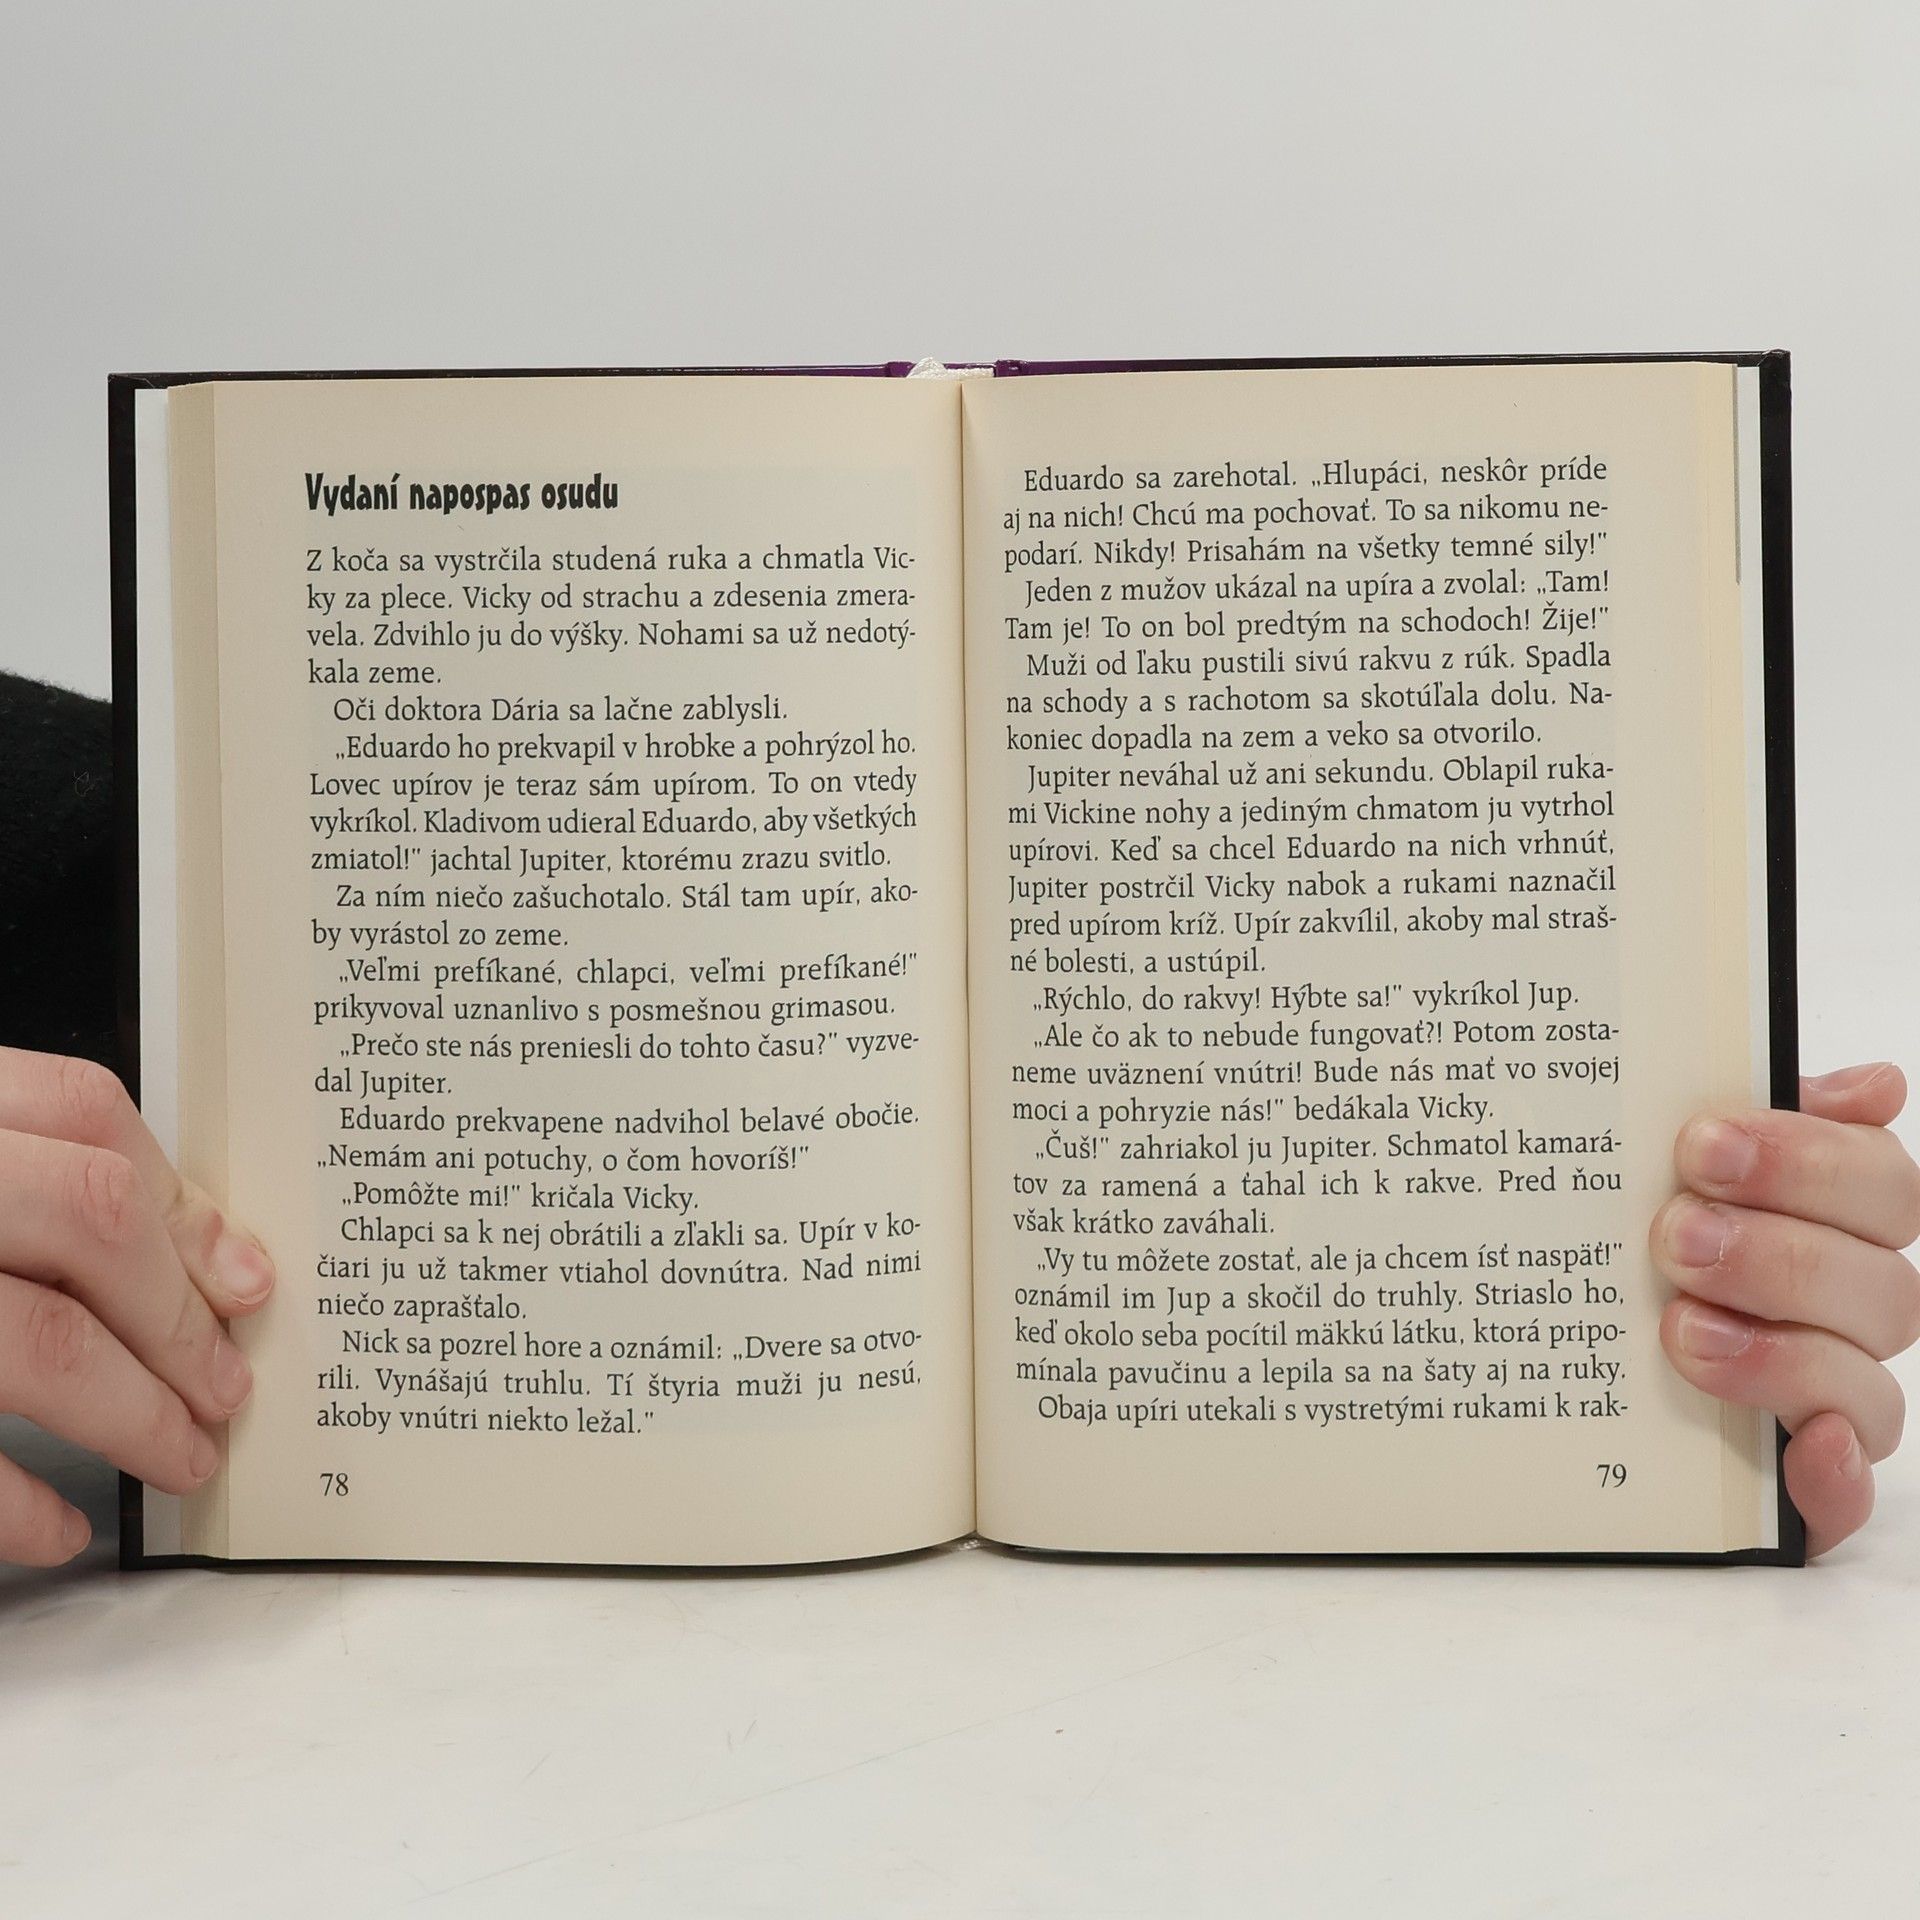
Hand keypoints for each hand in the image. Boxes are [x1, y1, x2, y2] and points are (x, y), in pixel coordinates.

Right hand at [0, 1047, 275, 1566]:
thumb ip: (56, 1183)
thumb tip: (226, 1268)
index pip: (86, 1115)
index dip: (180, 1201)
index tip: (246, 1282)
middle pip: (93, 1220)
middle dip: (178, 1316)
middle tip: (231, 1389)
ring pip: (38, 1342)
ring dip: (131, 1414)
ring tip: (185, 1457)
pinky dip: (12, 1502)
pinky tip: (60, 1529)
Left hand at [1653, 1062, 1919, 1556]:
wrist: (1541, 1338)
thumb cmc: (1629, 1223)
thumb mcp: (1666, 1159)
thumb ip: (1744, 1105)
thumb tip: (1876, 1085)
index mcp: (1832, 1219)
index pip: (1881, 1184)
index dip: (1806, 1159)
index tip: (1701, 1143)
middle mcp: (1846, 1309)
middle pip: (1881, 1286)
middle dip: (1775, 1255)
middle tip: (1673, 1236)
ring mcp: (1830, 1395)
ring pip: (1865, 1383)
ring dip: (1779, 1355)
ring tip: (1680, 1328)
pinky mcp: (1798, 1478)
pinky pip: (1848, 1496)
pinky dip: (1835, 1477)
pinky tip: (1805, 1449)